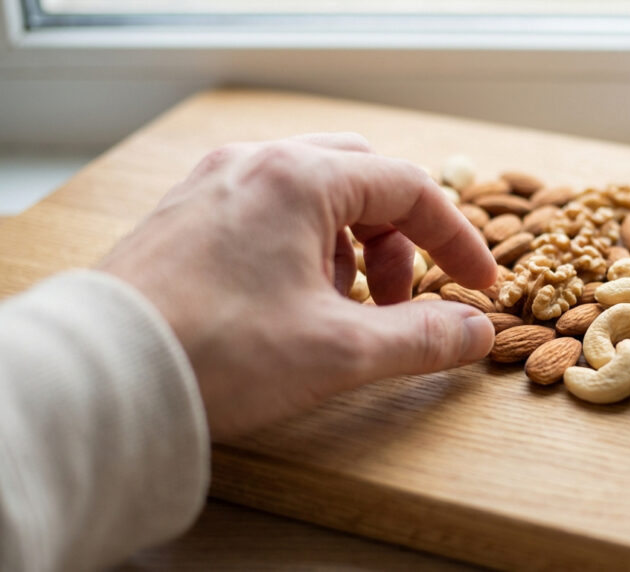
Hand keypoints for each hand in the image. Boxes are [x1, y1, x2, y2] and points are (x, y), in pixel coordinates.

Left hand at [100, 133, 497, 439]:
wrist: (102, 378)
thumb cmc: (217, 353)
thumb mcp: (339, 352)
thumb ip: (422, 337)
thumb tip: (475, 332)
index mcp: (299, 179)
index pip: (409, 189)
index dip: (456, 240)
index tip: (478, 286)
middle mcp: (255, 166)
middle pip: (361, 179)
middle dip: (397, 238)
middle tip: (400, 298)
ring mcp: (214, 186)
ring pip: (312, 195)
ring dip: (349, 247)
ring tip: (340, 310)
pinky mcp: (187, 217)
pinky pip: (266, 214)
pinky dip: (302, 250)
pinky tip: (289, 306)